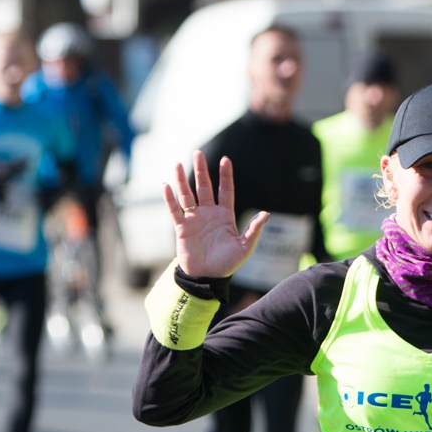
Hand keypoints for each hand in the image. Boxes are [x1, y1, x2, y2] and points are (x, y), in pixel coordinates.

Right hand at [162, 151, 266, 279]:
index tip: (225, 160)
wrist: (208, 278)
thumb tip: (265, 213)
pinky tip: (166, 186)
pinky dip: (170, 199)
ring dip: (182, 180)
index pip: (225, 191)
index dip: (225, 176)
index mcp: (225, 216)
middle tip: (197, 153)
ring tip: (176, 163)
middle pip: (204, 187)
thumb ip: (253, 230)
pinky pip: (175, 211)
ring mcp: (194, 219)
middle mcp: (208, 214)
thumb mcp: (244, 248)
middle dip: (201, 170)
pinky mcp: (182, 228)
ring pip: (187, 195)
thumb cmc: (227, 264)